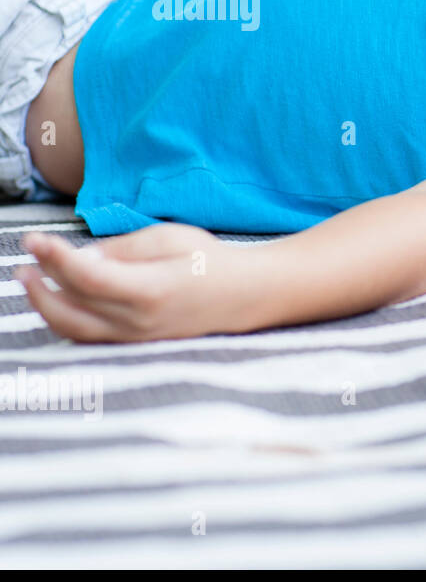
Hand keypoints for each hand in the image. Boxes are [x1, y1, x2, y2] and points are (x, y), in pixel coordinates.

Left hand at [15, 224, 252, 341]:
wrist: (245, 295)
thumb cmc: (210, 260)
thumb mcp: (169, 239)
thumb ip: (122, 249)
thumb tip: (81, 259)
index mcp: (151, 290)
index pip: (87, 277)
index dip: (55, 258)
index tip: (36, 239)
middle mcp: (140, 321)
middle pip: (73, 304)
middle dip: (40, 281)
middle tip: (25, 258)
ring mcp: (137, 337)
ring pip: (74, 328)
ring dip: (45, 305)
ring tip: (30, 280)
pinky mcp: (136, 343)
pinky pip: (89, 336)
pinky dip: (64, 319)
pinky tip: (56, 300)